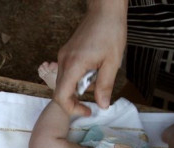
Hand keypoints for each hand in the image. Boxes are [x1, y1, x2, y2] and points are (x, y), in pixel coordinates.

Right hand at [54, 1, 126, 115]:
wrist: (105, 10)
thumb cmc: (110, 32)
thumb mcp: (112, 62)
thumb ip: (105, 86)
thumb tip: (102, 105)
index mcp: (74, 65)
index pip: (61, 96)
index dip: (72, 108)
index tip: (87, 111)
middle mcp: (63, 61)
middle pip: (61, 90)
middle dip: (77, 98)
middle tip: (95, 97)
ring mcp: (63, 56)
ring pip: (64, 81)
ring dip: (79, 87)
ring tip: (98, 77)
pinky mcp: (66, 53)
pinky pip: (67, 72)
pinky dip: (78, 77)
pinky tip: (93, 70)